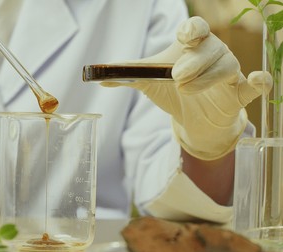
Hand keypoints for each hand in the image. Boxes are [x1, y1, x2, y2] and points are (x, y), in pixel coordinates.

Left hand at [102, 16, 271, 159]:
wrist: (192, 118)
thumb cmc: (172, 91)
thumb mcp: (149, 82)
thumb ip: (126, 76)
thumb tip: (98, 78)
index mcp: (190, 47)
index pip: (197, 28)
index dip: (193, 29)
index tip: (184, 37)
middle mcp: (212, 55)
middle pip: (211, 48)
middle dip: (194, 62)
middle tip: (176, 77)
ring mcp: (228, 74)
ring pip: (228, 66)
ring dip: (208, 77)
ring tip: (185, 89)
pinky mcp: (238, 94)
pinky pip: (255, 85)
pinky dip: (259, 81)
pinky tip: (255, 80)